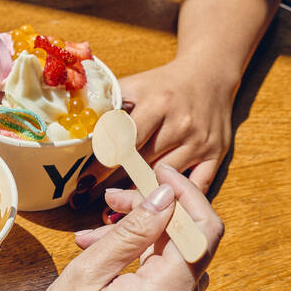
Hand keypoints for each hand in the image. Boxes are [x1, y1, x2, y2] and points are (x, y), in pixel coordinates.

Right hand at [13, 165, 222, 290]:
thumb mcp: (90, 273)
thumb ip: (132, 232)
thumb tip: (165, 196)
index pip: (201, 230)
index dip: (185, 193)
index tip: (156, 171)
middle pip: (188, 241)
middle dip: (153, 212)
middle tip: (111, 201)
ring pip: (175, 257)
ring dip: (142, 235)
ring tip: (94, 234)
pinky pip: (168, 279)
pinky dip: (142, 259)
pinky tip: (106, 255)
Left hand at [70, 55, 234, 209]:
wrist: (210, 75)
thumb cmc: (163, 85)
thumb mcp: (134, 85)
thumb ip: (107, 105)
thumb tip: (74, 125)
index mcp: (158, 104)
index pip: (125, 141)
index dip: (102, 164)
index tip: (82, 182)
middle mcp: (181, 124)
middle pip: (142, 165)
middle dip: (111, 185)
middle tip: (84, 202)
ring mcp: (200, 142)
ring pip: (164, 181)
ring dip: (137, 198)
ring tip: (110, 212)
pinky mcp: (216, 156)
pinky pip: (194, 188)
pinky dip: (173, 203)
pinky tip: (153, 215)